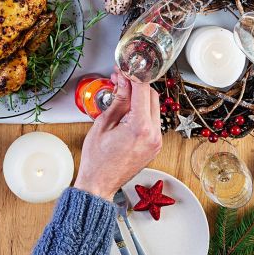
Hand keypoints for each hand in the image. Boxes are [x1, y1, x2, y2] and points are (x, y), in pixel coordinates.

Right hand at [74, 71, 161, 200]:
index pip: (143, 90)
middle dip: (137, 85)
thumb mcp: (104, 124)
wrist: (99, 185)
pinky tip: (128, 109)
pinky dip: (143, 111)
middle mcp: (153, 134)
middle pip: (152, 96)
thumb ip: (118, 100)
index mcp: (140, 128)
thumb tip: (124, 81)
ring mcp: (157, 141)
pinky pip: (153, 120)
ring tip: (122, 94)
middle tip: (120, 79)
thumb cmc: (97, 160)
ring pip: (154, 107)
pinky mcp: (155, 145)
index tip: (125, 69)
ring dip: (140, 97)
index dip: (133, 76)